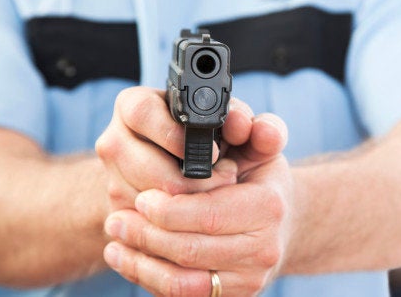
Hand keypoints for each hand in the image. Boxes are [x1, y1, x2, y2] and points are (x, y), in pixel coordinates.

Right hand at [96, 86, 276, 210]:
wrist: (203, 184)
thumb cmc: (225, 149)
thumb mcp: (244, 134)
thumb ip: (259, 125)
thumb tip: (255, 129)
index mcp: (136, 106)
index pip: (143, 113)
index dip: (177, 135)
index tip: (214, 153)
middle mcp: (115, 141)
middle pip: (147, 168)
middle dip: (194, 182)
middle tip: (225, 181)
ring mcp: (111, 181)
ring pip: (146, 204)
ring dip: (189, 207)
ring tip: (217, 198)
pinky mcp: (118, 215)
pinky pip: (145, 228)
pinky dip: (177, 227)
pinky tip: (200, 219)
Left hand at [98, 86, 291, 295]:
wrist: (284, 225)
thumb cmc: (263, 181)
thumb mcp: (264, 149)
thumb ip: (257, 129)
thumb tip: (238, 120)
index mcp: (268, 207)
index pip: (208, 214)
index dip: (168, 211)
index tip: (141, 198)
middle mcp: (263, 249)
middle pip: (190, 249)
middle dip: (146, 235)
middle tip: (116, 218)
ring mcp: (249, 279)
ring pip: (183, 281)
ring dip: (141, 260)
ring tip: (116, 237)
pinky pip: (184, 296)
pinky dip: (150, 278)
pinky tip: (128, 258)